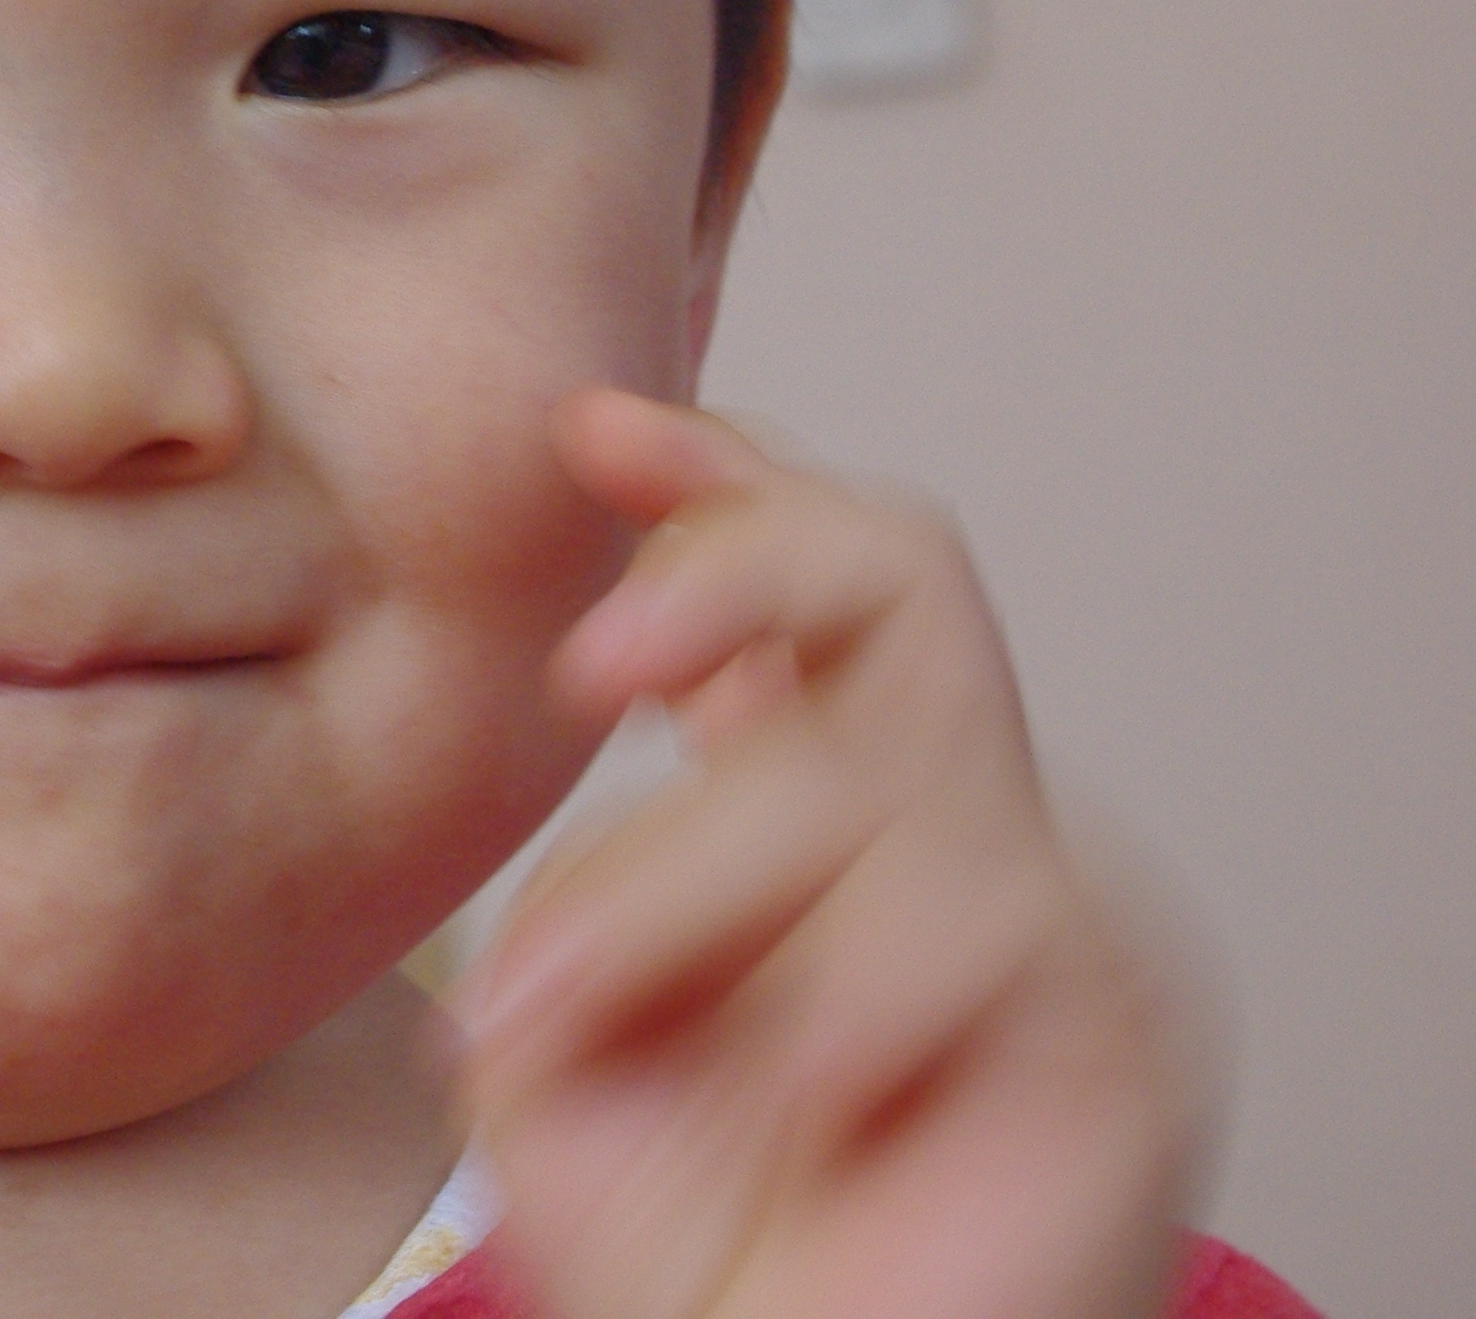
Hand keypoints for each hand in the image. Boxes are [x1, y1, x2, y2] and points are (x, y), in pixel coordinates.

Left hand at [453, 393, 1200, 1318]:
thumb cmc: (681, 1244)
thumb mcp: (562, 1015)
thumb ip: (592, 853)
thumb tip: (616, 698)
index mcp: (815, 814)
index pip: (809, 583)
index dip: (716, 477)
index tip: (592, 431)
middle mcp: (945, 833)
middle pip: (898, 567)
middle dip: (731, 564)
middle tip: (586, 669)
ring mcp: (1050, 916)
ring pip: (866, 770)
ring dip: (674, 894)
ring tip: (555, 1022)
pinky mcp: (1114, 1021)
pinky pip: (963, 917)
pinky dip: (831, 1009)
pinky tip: (801, 1107)